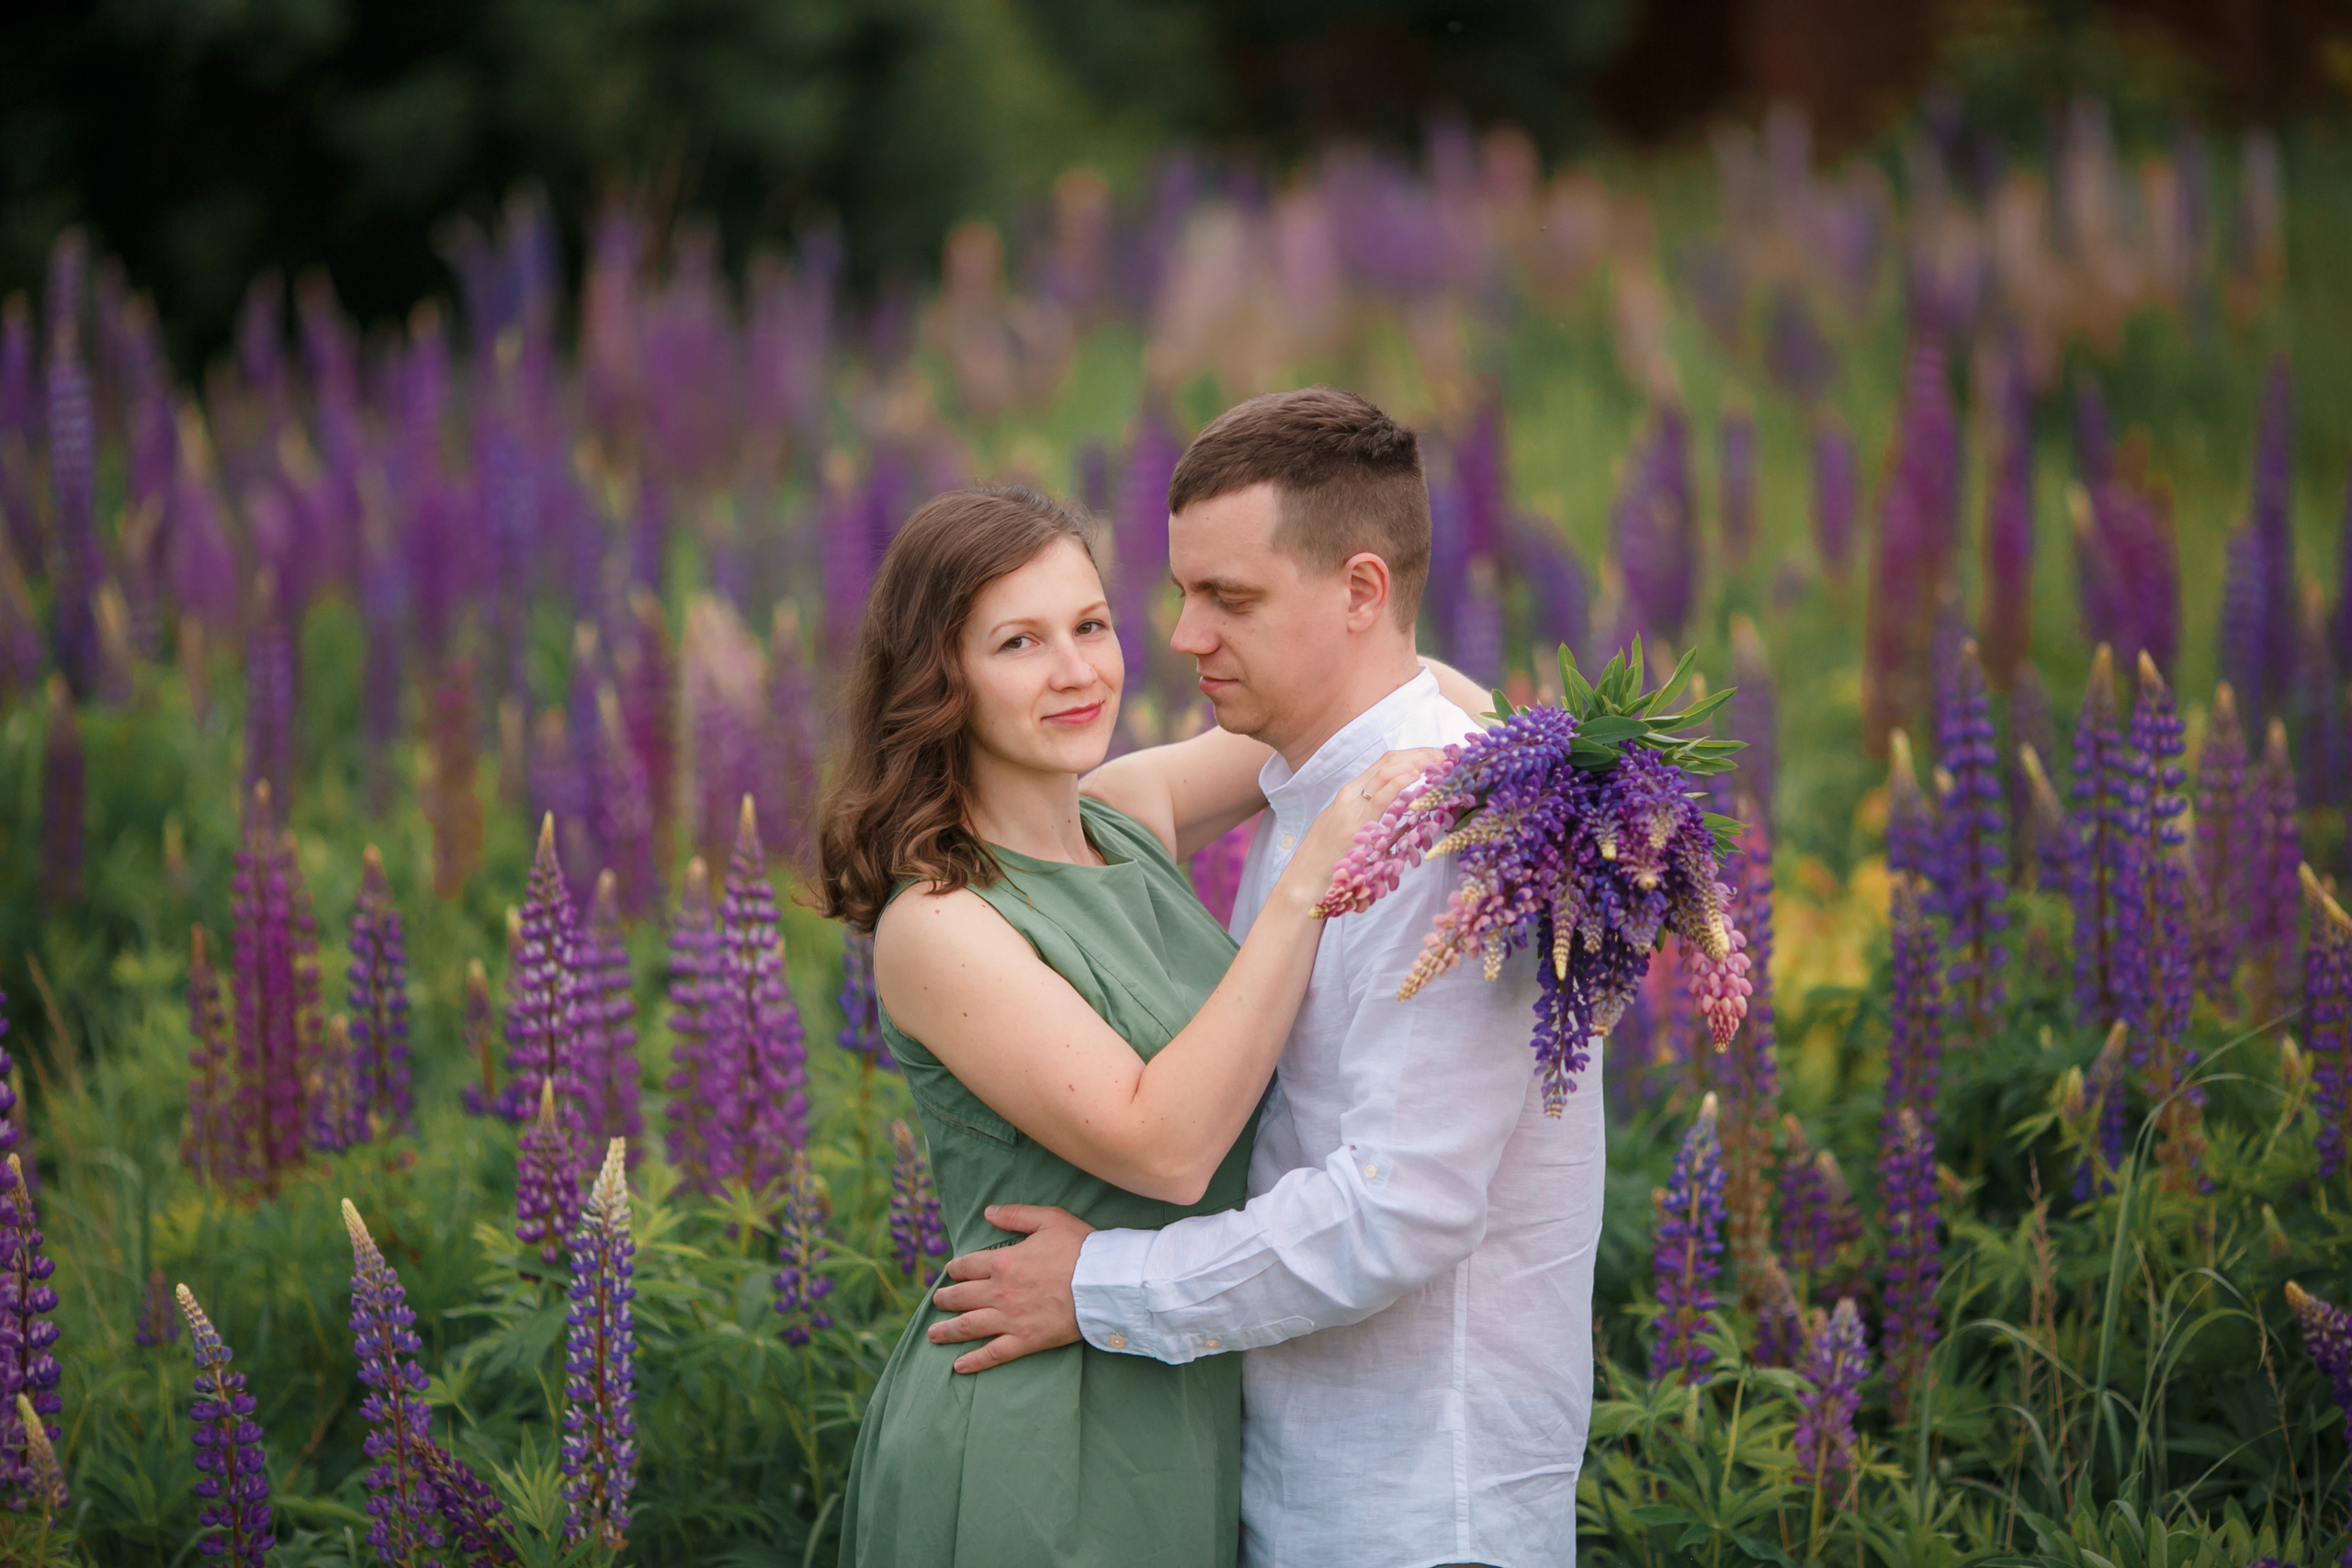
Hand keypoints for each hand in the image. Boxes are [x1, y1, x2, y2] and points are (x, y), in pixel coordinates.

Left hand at [926, 1204, 1094, 1372]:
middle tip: (937, 1302)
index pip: (967, 1266)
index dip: (955, 1269)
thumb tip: (988, 1212)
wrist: (1103, 1283)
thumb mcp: (1049, 1219)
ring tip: (933, 1335)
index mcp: (1003, 1262)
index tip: (951, 1272)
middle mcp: (999, 1292)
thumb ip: (1016, 1215)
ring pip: (968, 1326)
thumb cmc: (1080, 1248)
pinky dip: (974, 1361)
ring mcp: (1010, 1319)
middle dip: (945, 1299)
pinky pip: (992, 1354)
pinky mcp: (1025, 1340)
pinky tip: (958, 1366)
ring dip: (947, 1331)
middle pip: (961, 1297)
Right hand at [1280, 748, 1444, 896]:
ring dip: (1415, 763)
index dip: (1412, 754)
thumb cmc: (1330, 863)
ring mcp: (1351, 809)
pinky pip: (1379, 798)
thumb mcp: (1350, 831)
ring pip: (1384, 773)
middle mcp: (1350, 795)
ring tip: (1439, 760)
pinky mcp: (1354, 827)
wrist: (1304, 883)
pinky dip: (1398, 783)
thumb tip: (1405, 815)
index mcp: (1349, 794)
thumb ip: (1373, 819)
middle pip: (1387, 762)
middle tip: (1446, 755)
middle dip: (1419, 754)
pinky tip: (1415, 776)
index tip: (1436, 756)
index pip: (1383, 764)